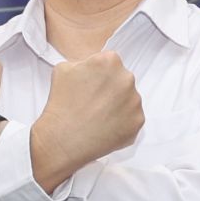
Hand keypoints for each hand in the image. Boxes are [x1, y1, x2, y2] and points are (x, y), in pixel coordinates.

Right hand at [25, 52, 142, 190]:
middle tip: (94, 102)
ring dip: (117, 105)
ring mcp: (135, 101)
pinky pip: (132, 118)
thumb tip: (92, 67)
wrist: (63, 139)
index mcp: (110, 61)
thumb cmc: (61, 104)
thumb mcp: (63, 68)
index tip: (91, 85)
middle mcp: (127, 79)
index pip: (110, 62)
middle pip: (122, 80)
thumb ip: (84, 62)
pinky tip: (105, 126)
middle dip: (111, 89)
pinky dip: (121, 122)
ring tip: (98, 116)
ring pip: (129, 99)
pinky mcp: (138, 121)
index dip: (99, 74)